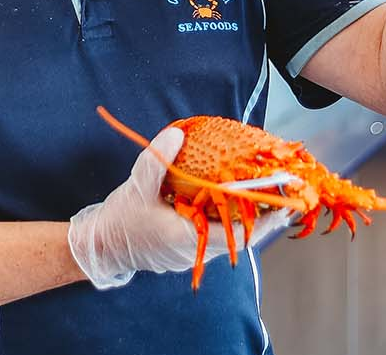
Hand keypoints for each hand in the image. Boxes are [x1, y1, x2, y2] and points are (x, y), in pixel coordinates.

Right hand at [67, 126, 291, 288]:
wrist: (101, 247)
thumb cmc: (120, 220)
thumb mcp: (137, 186)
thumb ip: (157, 161)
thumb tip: (176, 134)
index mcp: (189, 238)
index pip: (238, 235)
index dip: (264, 220)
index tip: (284, 204)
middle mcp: (196, 250)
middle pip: (240, 236)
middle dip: (262, 215)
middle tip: (283, 193)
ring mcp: (192, 252)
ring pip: (229, 236)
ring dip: (247, 217)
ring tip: (265, 192)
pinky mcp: (186, 247)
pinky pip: (215, 234)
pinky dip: (227, 218)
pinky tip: (232, 198)